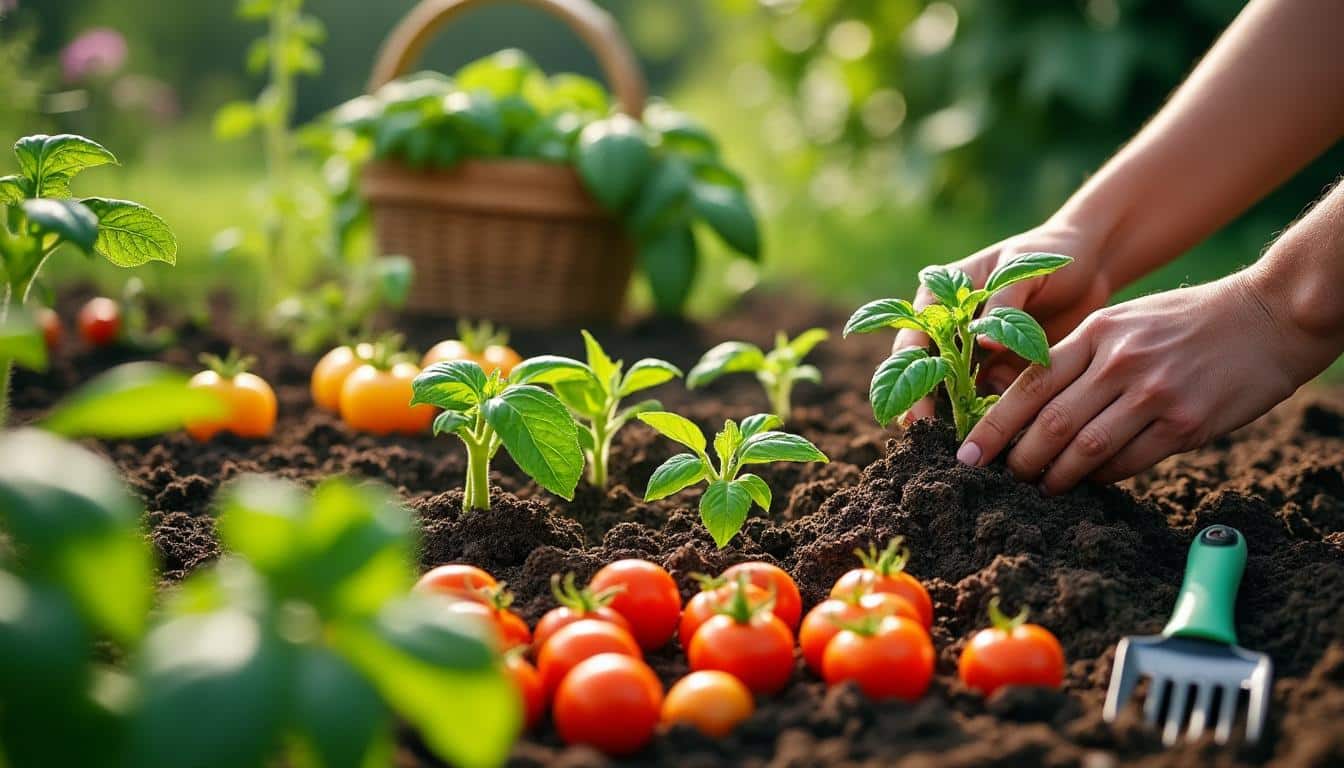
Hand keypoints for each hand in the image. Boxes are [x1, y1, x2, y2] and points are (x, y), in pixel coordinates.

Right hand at [894, 218, 1114, 420]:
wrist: (1088, 264)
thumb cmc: (1047, 254)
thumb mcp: (1023, 268)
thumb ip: (1003, 303)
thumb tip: (983, 345)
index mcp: (941, 297)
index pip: (912, 338)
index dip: (907, 375)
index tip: (915, 411)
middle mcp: (950, 328)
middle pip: (924, 371)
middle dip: (924, 406)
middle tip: (930, 438)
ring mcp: (974, 352)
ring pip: (954, 391)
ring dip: (956, 416)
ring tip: (967, 441)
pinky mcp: (1001, 369)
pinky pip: (990, 397)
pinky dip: (992, 416)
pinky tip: (1003, 433)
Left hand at [956, 268, 1313, 492]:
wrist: (1267, 317)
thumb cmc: (1184, 321)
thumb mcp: (1122, 320)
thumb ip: (1076, 355)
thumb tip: (1024, 400)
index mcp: (1096, 333)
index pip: (1029, 385)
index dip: (993, 425)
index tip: (967, 454)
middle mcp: (1119, 362)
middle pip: (1050, 423)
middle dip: (1019, 459)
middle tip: (1004, 478)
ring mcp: (1154, 393)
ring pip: (1086, 448)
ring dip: (1057, 476)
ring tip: (1044, 486)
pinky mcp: (1186, 422)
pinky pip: (1129, 461)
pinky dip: (1102, 476)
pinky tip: (1091, 479)